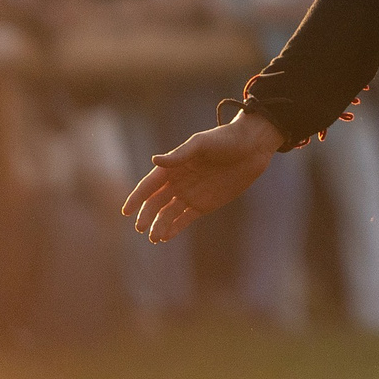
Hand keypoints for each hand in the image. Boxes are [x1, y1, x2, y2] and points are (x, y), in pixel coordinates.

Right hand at [124, 111, 281, 241]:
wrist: (252, 147)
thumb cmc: (225, 140)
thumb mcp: (201, 144)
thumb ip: (179, 155)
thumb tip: (154, 160)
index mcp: (173, 166)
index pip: (149, 185)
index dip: (137, 197)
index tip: (126, 211)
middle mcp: (178, 182)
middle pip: (156, 202)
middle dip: (147, 215)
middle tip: (140, 228)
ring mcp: (190, 194)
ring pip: (168, 214)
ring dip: (159, 225)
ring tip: (153, 237)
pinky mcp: (204, 205)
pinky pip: (185, 219)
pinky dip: (174, 228)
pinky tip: (165, 236)